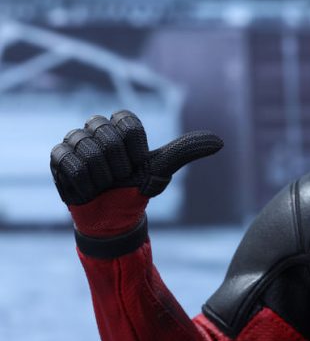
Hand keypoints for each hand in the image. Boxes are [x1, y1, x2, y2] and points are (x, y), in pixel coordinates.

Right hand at [50, 110, 222, 206]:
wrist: (113, 218)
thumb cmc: (137, 189)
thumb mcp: (161, 169)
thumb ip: (185, 151)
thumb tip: (220, 141)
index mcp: (121, 125)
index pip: (128, 122)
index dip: (134, 148)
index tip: (135, 164)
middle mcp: (96, 127)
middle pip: (106, 135)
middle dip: (117, 164)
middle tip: (118, 177)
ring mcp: (75, 140)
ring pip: (87, 149)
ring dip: (100, 176)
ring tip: (102, 184)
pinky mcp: (58, 156)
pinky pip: (69, 161)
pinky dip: (83, 181)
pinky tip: (87, 189)